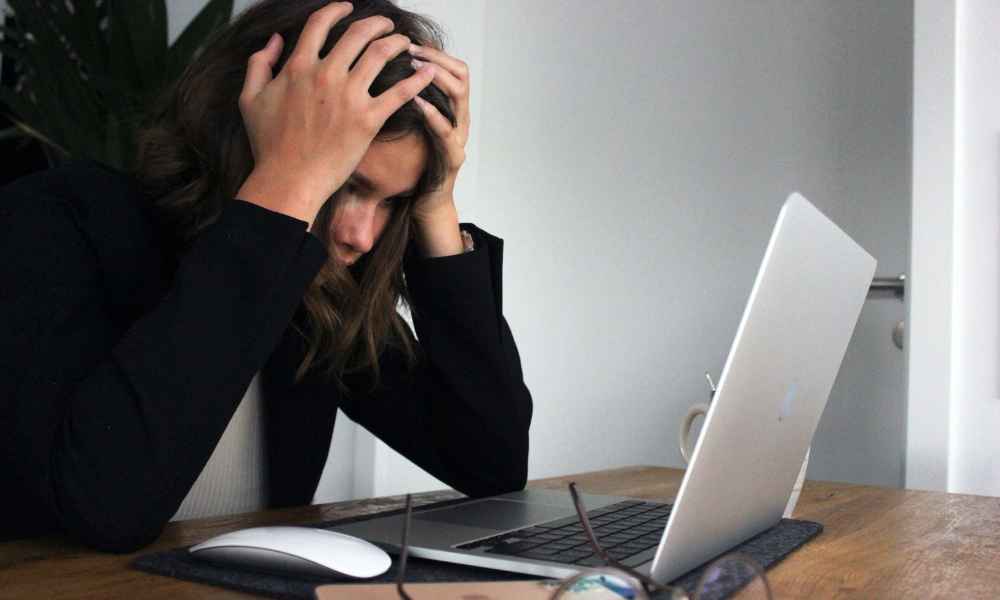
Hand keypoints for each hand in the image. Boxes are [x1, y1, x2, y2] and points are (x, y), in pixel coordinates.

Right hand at [236, 2, 436, 224]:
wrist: (288, 180)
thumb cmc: (269, 145)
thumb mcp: (250, 99)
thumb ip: (259, 64)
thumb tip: (274, 40)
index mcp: (298, 66)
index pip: (321, 23)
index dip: (337, 9)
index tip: (348, 8)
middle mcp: (326, 75)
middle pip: (358, 33)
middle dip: (377, 23)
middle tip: (386, 25)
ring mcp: (349, 96)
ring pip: (381, 54)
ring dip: (397, 42)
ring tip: (405, 42)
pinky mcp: (368, 120)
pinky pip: (400, 92)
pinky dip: (417, 79)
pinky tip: (428, 71)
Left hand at [408, 44, 470, 254]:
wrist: (425, 203)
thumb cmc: (413, 165)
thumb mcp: (408, 126)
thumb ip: (403, 102)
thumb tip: (380, 73)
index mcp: (450, 109)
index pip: (453, 67)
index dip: (435, 52)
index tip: (410, 42)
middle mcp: (459, 119)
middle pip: (461, 75)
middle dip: (436, 58)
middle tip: (411, 50)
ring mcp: (459, 137)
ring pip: (460, 96)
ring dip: (437, 78)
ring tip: (414, 69)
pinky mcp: (453, 158)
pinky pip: (447, 131)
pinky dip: (432, 114)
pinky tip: (416, 102)